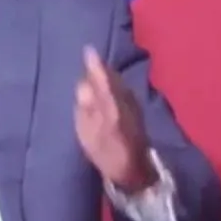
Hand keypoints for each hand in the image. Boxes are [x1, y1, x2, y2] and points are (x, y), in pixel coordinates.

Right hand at [74, 46, 156, 192]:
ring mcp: (132, 105)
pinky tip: (107, 85)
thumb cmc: (111, 155)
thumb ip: (87, 108)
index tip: (87, 49)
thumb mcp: (92, 134)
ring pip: (117, 83)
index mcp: (112, 104)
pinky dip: (113, 83)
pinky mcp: (135, 111)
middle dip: (100, 67)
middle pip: (111, 78)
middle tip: (89, 55)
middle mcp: (124, 100)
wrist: (136, 171)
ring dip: (106, 74)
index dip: (94, 65)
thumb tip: (83, 85)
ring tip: (95, 66)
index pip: (102, 78)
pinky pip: (121, 90)